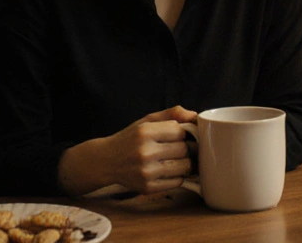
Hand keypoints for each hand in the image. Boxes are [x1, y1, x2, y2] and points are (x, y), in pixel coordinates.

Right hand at [58, 105, 197, 195]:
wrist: (106, 161)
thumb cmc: (130, 139)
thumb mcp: (147, 120)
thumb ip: (172, 114)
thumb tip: (195, 116)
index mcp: (145, 132)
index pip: (180, 131)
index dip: (182, 133)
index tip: (176, 135)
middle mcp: (145, 152)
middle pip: (184, 149)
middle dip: (184, 148)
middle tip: (176, 148)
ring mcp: (146, 172)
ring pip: (184, 167)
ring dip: (184, 163)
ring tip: (174, 159)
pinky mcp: (148, 188)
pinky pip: (177, 182)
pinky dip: (177, 176)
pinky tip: (166, 170)